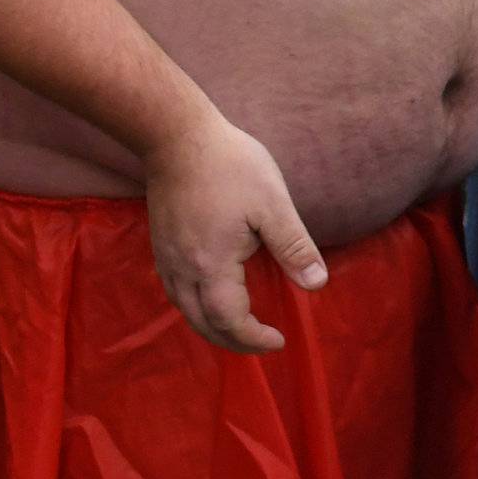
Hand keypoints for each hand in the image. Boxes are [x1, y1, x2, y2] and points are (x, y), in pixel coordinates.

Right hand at [143, 106, 327, 352]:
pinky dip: (195, 307)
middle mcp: (182, 269)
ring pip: (185, 310)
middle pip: (203, 324)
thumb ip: (294, 247)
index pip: (230, 320)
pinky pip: (176, 291)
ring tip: (239, 328)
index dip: (254, 338)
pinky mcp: (160, 244)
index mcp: (211, 265)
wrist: (176, 135)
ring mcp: (166, 257)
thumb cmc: (230, 165)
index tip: (279, 340)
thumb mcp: (272, 204)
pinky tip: (212, 298)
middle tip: (262, 343)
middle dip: (234, 342)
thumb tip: (317, 285)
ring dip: (212, 327)